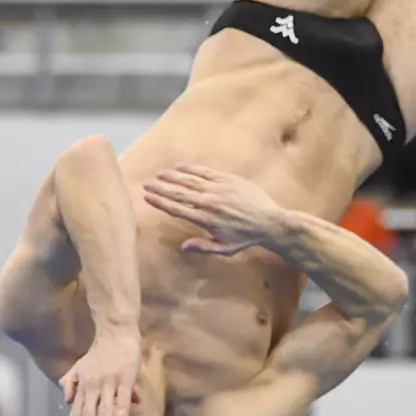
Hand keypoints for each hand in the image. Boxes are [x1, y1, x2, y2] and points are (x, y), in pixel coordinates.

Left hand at [60, 328, 140, 415]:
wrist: (116, 332)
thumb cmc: (100, 351)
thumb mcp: (79, 365)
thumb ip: (71, 382)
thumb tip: (66, 401)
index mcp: (83, 385)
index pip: (77, 412)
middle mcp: (94, 386)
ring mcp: (110, 383)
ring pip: (104, 412)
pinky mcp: (125, 379)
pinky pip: (122, 401)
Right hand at [142, 163, 287, 255]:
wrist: (270, 221)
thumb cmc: (246, 238)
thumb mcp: (225, 249)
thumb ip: (203, 247)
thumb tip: (183, 246)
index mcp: (206, 220)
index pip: (177, 209)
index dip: (161, 202)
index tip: (147, 197)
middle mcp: (209, 203)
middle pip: (179, 193)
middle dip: (161, 187)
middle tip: (146, 183)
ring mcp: (218, 189)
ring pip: (190, 180)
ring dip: (172, 176)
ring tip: (158, 173)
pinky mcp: (228, 180)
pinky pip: (205, 172)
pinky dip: (191, 168)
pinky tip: (179, 166)